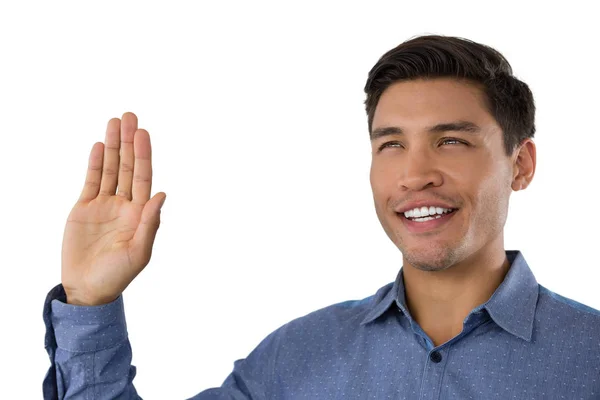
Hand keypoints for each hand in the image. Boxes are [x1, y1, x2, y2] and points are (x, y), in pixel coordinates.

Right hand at [61, 112, 166, 305]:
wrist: (87, 288)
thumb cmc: (117, 275)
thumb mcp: (139, 252)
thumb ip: (149, 223)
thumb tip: (162, 195)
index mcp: (140, 213)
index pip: (144, 177)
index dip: (144, 154)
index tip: (142, 133)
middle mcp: (124, 204)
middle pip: (129, 167)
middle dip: (129, 142)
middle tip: (130, 116)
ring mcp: (104, 204)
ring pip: (111, 169)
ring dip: (113, 146)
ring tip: (114, 121)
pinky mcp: (85, 208)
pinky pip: (91, 181)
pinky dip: (96, 164)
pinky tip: (100, 146)